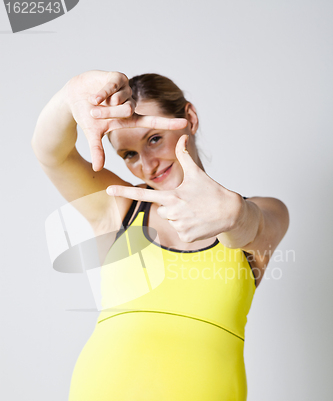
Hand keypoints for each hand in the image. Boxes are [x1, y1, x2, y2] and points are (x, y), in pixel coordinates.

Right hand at [65, 71, 186, 170]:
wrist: (74, 97)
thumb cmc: (86, 117)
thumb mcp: (93, 134)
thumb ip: (97, 150)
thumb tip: (97, 169)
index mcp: (129, 118)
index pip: (152, 121)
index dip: (168, 123)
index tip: (184, 124)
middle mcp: (131, 103)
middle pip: (127, 110)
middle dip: (108, 113)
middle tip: (94, 113)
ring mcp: (125, 89)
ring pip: (120, 100)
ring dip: (103, 105)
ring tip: (93, 103)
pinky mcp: (117, 77)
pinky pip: (112, 87)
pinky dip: (101, 94)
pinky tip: (93, 97)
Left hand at [106, 135, 243, 242]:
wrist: (230, 212)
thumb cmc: (212, 191)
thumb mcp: (197, 173)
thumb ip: (184, 156)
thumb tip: (182, 136)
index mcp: (172, 196)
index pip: (143, 194)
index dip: (125, 191)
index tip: (108, 190)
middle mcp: (172, 212)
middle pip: (161, 210)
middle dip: (172, 207)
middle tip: (189, 203)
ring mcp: (179, 226)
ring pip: (171, 221)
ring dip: (180, 217)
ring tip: (196, 212)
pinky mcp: (185, 237)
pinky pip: (180, 232)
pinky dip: (188, 228)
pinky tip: (199, 222)